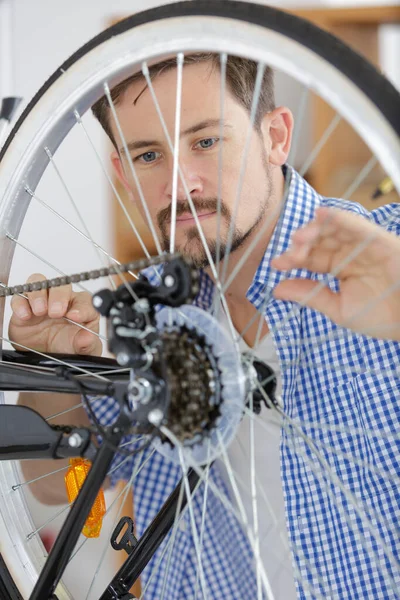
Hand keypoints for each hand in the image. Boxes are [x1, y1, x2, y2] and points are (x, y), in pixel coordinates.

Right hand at [9, 273, 101, 354]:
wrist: (47, 356)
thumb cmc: (68, 346)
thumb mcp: (82, 349)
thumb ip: (87, 343)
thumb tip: (88, 338)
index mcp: (80, 307)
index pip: (85, 300)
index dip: (81, 307)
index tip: (76, 317)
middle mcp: (62, 300)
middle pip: (61, 286)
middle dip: (59, 296)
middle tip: (56, 312)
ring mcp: (42, 301)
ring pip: (39, 282)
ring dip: (39, 295)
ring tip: (40, 311)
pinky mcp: (23, 307)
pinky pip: (19, 298)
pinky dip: (20, 304)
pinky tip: (25, 316)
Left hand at [271, 207, 399, 340]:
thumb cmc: (381, 317)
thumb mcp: (339, 309)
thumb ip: (309, 296)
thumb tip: (277, 289)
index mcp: (338, 268)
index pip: (311, 259)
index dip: (293, 259)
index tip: (276, 264)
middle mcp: (348, 253)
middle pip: (319, 241)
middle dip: (301, 245)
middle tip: (289, 253)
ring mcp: (362, 244)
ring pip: (333, 230)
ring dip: (315, 230)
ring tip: (300, 238)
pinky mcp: (378, 239)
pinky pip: (356, 225)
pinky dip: (338, 218)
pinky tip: (320, 215)